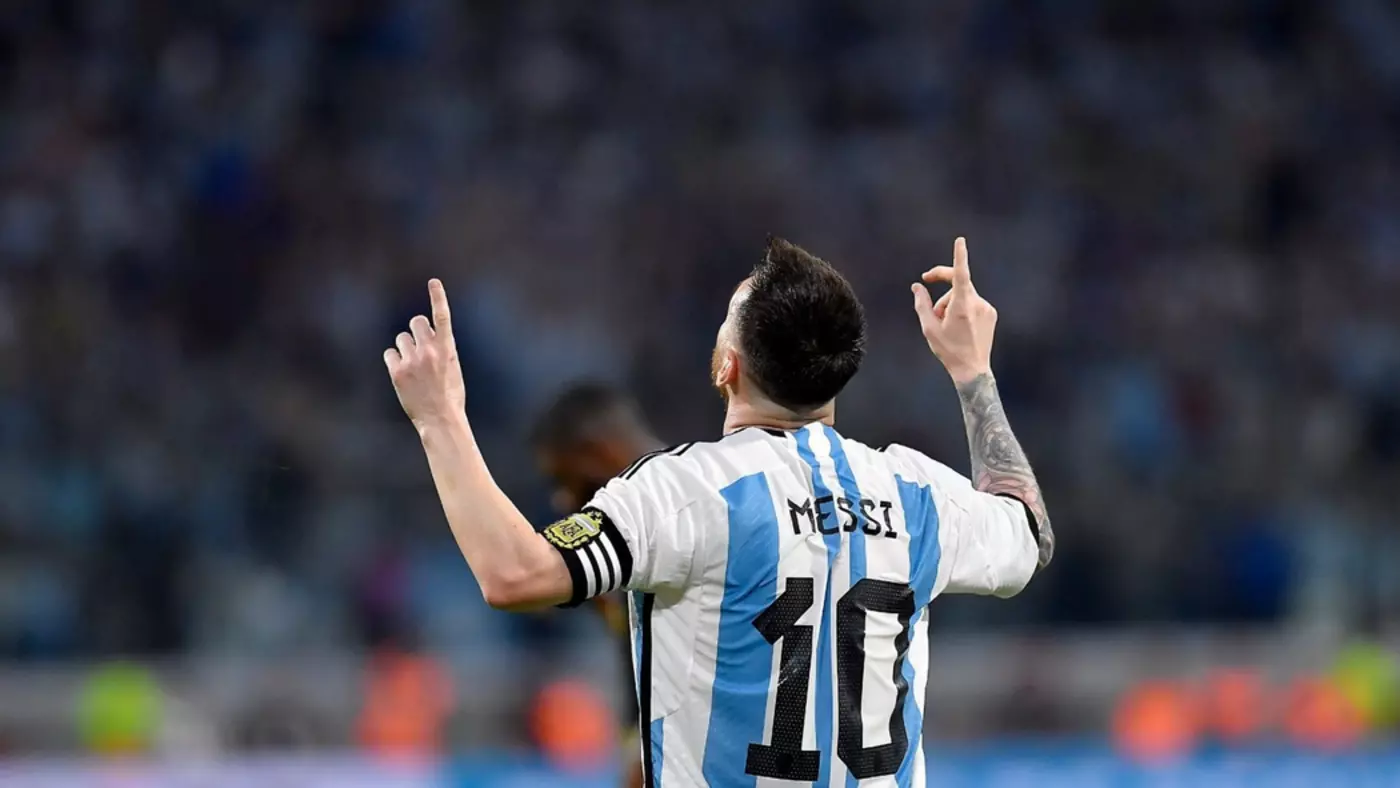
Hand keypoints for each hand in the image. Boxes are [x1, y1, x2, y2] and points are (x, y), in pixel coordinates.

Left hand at [384, 279, 466, 430]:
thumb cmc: (450, 394)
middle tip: (418, 346)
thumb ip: (440, 347)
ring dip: (405, 348)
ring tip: (413, 368)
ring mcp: (412, 360)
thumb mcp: (453, 367)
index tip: (433, 282)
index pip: (442, 317)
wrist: (440, 419)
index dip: (438, 297)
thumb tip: (424, 331)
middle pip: (415, 322)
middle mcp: (429, 350)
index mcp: (447, 348)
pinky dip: (394, 362)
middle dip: (416, 330)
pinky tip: (403, 375)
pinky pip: (390, 354)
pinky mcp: (398, 372)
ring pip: (401, 339)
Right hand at [911, 237, 996, 383]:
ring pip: (963, 296)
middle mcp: (977, 304)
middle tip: (925, 289)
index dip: (959, 256)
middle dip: (940, 290)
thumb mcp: (929, 328)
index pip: (960, 275)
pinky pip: (973, 303)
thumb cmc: (948, 350)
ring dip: (950, 304)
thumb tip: (917, 286)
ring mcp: (987, 308)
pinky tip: (959, 327)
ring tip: (945, 325)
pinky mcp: (991, 314)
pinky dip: (962, 309)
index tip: (960, 241)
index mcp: (961, 306)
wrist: (972, 369)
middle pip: (957, 284)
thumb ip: (921, 304)